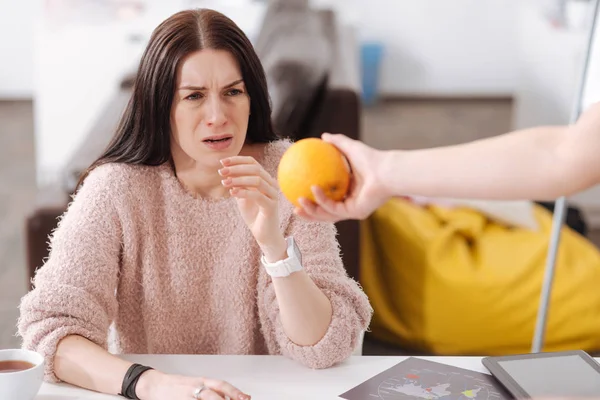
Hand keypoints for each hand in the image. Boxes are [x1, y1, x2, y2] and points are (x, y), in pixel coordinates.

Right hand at [136, 369, 250, 399]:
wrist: (154, 384)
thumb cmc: (176, 386)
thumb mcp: (195, 384)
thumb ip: (211, 391)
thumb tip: (229, 397)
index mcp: (201, 381)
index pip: (221, 385)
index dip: (235, 391)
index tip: (246, 397)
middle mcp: (194, 387)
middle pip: (213, 395)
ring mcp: (185, 396)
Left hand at [219, 156, 285, 257]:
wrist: (263, 234)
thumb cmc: (253, 214)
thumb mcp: (242, 196)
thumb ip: (237, 184)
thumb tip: (226, 170)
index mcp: (265, 179)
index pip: (253, 162)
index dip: (237, 160)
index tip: (222, 162)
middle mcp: (271, 184)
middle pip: (255, 169)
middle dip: (236, 169)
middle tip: (221, 172)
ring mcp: (273, 195)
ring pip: (257, 180)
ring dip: (238, 180)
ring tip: (224, 183)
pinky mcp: (271, 206)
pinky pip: (257, 195)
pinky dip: (243, 192)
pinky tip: (231, 193)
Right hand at [295, 133, 390, 221]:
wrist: (386, 170)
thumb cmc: (373, 158)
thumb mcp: (350, 147)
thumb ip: (337, 142)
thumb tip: (323, 136)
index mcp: (349, 192)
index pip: (328, 199)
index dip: (313, 200)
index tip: (298, 194)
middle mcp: (350, 204)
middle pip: (325, 213)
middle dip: (309, 213)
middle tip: (294, 207)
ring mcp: (352, 210)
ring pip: (327, 216)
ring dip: (312, 211)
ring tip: (298, 203)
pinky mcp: (355, 213)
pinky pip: (334, 208)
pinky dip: (322, 200)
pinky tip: (313, 190)